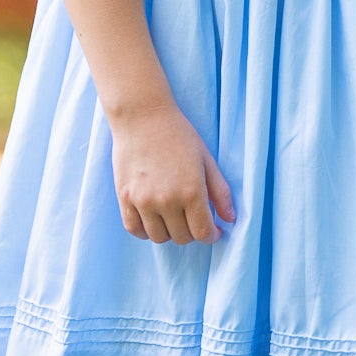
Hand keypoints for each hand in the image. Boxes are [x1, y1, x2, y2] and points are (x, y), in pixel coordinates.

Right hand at [111, 100, 234, 245]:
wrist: (142, 117)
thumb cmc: (179, 135)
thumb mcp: (206, 160)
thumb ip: (221, 192)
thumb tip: (230, 219)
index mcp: (191, 191)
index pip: (203, 232)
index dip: (212, 235)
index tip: (213, 230)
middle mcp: (167, 201)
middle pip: (182, 237)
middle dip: (192, 232)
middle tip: (193, 218)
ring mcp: (143, 201)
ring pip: (159, 237)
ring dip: (170, 232)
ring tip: (174, 218)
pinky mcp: (125, 198)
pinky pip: (134, 229)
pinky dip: (145, 231)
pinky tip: (154, 220)